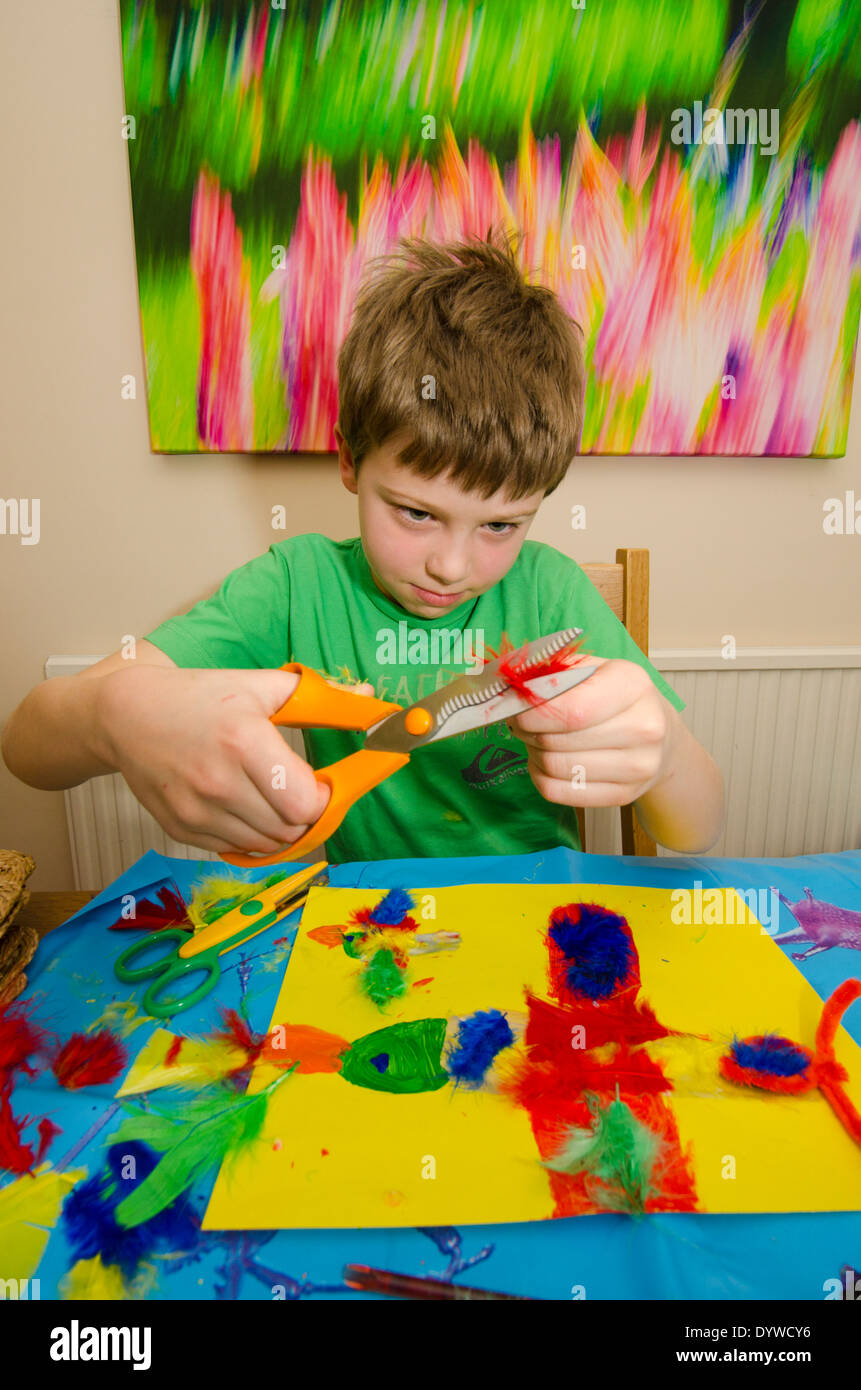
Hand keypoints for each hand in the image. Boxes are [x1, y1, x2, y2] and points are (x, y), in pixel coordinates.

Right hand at [95, 665, 373, 853]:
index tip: (321, 784)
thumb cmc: (197, 696)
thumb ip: (316, 697)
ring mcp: (196, 810)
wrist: (126, 715)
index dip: (323, 799)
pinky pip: (235, 849)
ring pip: (265, 845)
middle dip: (305, 815)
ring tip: (271, 797)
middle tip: (299, 792)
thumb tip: (370, 700)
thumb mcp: (257, 685)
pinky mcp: (180, 829)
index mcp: (244, 741)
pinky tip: (243, 806)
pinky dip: (250, 836)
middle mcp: (219, 782)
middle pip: (290, 829)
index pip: (305, 804)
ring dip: (280, 828)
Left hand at [505, 657, 677, 808]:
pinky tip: (545, 762)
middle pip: (559, 741)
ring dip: (534, 754)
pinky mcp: (625, 795)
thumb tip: (513, 686)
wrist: (661, 737)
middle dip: (527, 732)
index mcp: (633, 685)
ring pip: (556, 768)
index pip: (572, 710)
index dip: (533, 714)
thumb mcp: (593, 669)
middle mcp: (644, 727)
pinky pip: (559, 793)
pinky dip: (540, 778)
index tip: (515, 709)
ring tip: (537, 740)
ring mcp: (638, 766)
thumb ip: (553, 672)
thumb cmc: (617, 698)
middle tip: (522, 723)